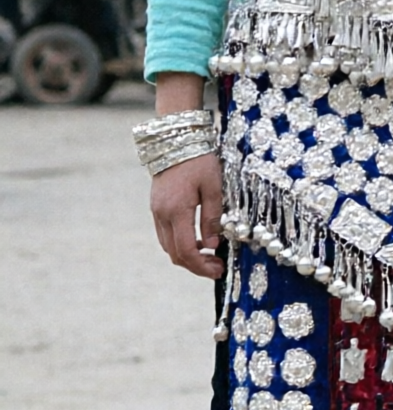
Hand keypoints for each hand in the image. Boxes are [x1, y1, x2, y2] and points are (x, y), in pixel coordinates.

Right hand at [151, 154, 223, 277]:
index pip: (186, 250)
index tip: (218, 270)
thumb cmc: (199, 160)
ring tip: (211, 255)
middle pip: (174, 253)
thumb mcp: (213, 187)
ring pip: (168, 245)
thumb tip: (213, 245)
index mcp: (176, 211)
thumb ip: (212, 217)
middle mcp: (161, 215)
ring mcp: (156, 211)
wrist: (176, 139)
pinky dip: (181, 242)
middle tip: (218, 267)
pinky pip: (166, 233)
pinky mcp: (157, 207)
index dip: (201, 266)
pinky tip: (198, 239)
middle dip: (196, 265)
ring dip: (188, 255)